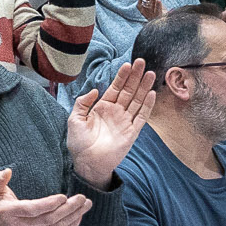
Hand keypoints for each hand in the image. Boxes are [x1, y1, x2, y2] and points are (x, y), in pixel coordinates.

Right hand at [0, 166, 91, 225]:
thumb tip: (7, 171)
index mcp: (8, 213)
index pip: (31, 210)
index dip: (48, 204)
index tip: (63, 196)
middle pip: (48, 219)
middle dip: (67, 209)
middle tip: (82, 197)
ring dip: (73, 216)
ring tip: (86, 204)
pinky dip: (71, 225)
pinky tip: (80, 214)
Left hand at [66, 58, 155, 185]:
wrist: (86, 163)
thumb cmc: (78, 142)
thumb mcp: (74, 119)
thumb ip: (82, 103)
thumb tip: (95, 89)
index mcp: (102, 107)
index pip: (115, 88)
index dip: (122, 77)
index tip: (128, 64)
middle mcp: (116, 112)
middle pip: (129, 91)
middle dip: (135, 77)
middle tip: (141, 62)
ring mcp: (125, 121)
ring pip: (137, 101)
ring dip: (144, 87)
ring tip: (150, 73)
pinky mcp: (132, 132)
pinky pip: (142, 117)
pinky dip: (147, 106)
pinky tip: (152, 94)